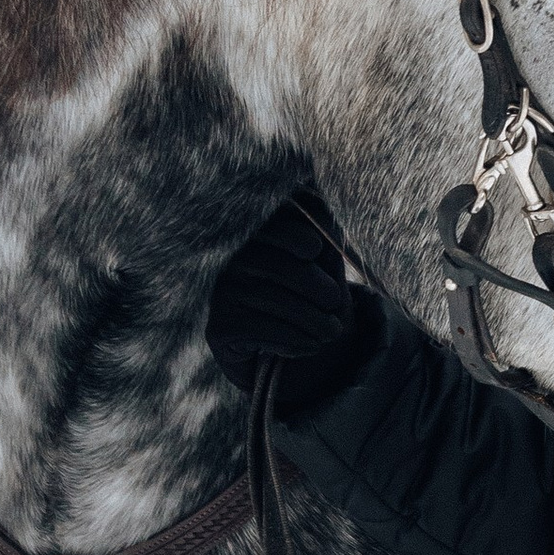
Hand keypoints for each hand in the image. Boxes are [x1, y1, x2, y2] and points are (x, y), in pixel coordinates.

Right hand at [205, 194, 372, 405]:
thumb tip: (319, 198)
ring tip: (332, 331)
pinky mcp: (218, 328)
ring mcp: (219, 294)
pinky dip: (293, 339)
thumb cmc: (310, 297)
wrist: (284, 356)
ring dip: (311, 319)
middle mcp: (228, 263)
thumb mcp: (324, 264)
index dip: (290, 233)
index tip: (314, 249)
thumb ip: (324, 232)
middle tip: (335, 302)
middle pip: (276, 266)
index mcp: (253, 240)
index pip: (269, 228)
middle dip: (314, 286)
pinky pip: (259, 329)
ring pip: (271, 299)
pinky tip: (310, 345)